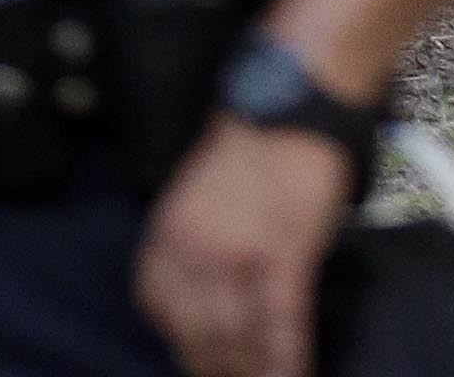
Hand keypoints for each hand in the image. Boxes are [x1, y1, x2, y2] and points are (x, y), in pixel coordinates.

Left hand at [135, 115, 354, 376]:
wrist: (292, 105)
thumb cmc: (248, 153)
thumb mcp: (195, 200)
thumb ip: (189, 253)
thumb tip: (201, 311)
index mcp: (167, 235)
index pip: (161, 310)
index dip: (183, 344)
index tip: (201, 362)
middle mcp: (194, 250)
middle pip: (199, 335)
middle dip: (217, 368)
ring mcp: (239, 254)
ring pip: (239, 337)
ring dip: (252, 369)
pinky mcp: (285, 254)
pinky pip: (282, 322)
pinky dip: (287, 358)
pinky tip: (293, 374)